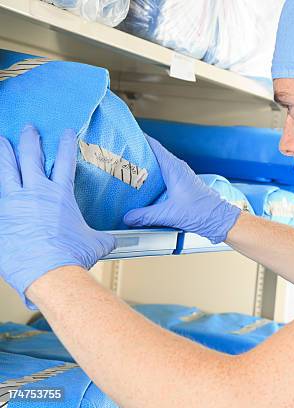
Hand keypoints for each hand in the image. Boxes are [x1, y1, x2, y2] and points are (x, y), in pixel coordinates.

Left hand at [0, 125, 115, 308]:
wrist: (50, 272)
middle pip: (31, 156)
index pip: (65, 161)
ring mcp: (13, 202)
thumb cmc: (71, 257)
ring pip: (6, 168)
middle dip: (30, 140)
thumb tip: (112, 240)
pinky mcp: (0, 216)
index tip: (64, 133)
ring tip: (1, 142)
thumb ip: (101, 237)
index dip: (66, 144)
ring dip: (3, 153)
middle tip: (28, 130)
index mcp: (60, 195)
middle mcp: (35, 192)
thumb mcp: (95, 243)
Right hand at [123, 136, 240, 243]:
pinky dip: (153, 179)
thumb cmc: (203, 212)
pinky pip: (164, 177)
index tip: (126, 136)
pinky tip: (144, 189)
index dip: (139, 139)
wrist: (220, 220)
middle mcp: (178, 169)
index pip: (154, 146)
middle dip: (138, 155)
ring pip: (159, 167)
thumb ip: (146, 215)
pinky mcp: (183, 186)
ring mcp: (181, 177)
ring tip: (128, 171)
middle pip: (154, 156)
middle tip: (120, 156)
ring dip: (146, 168)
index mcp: (175, 168)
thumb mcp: (169, 214)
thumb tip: (128, 217)